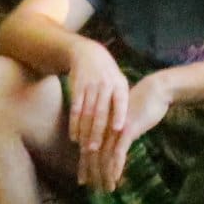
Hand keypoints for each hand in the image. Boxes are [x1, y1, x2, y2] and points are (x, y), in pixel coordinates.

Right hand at [66, 40, 130, 163]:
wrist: (89, 55)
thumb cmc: (109, 75)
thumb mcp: (120, 82)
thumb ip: (122, 101)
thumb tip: (129, 124)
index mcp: (119, 84)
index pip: (121, 100)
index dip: (120, 114)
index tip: (119, 129)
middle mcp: (105, 85)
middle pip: (100, 111)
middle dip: (97, 131)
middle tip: (95, 148)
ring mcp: (90, 86)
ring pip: (86, 113)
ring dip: (84, 131)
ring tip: (84, 147)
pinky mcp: (77, 89)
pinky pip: (75, 109)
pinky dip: (74, 124)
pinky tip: (74, 136)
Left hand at [90, 72, 174, 192]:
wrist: (156, 90)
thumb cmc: (142, 103)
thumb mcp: (125, 118)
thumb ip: (116, 131)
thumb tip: (113, 144)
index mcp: (101, 126)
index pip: (87, 150)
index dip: (84, 166)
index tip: (83, 180)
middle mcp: (103, 129)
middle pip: (92, 156)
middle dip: (92, 174)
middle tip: (94, 190)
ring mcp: (114, 130)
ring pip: (104, 157)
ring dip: (104, 175)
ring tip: (107, 189)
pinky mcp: (127, 131)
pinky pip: (118, 153)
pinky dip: (115, 168)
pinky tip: (115, 179)